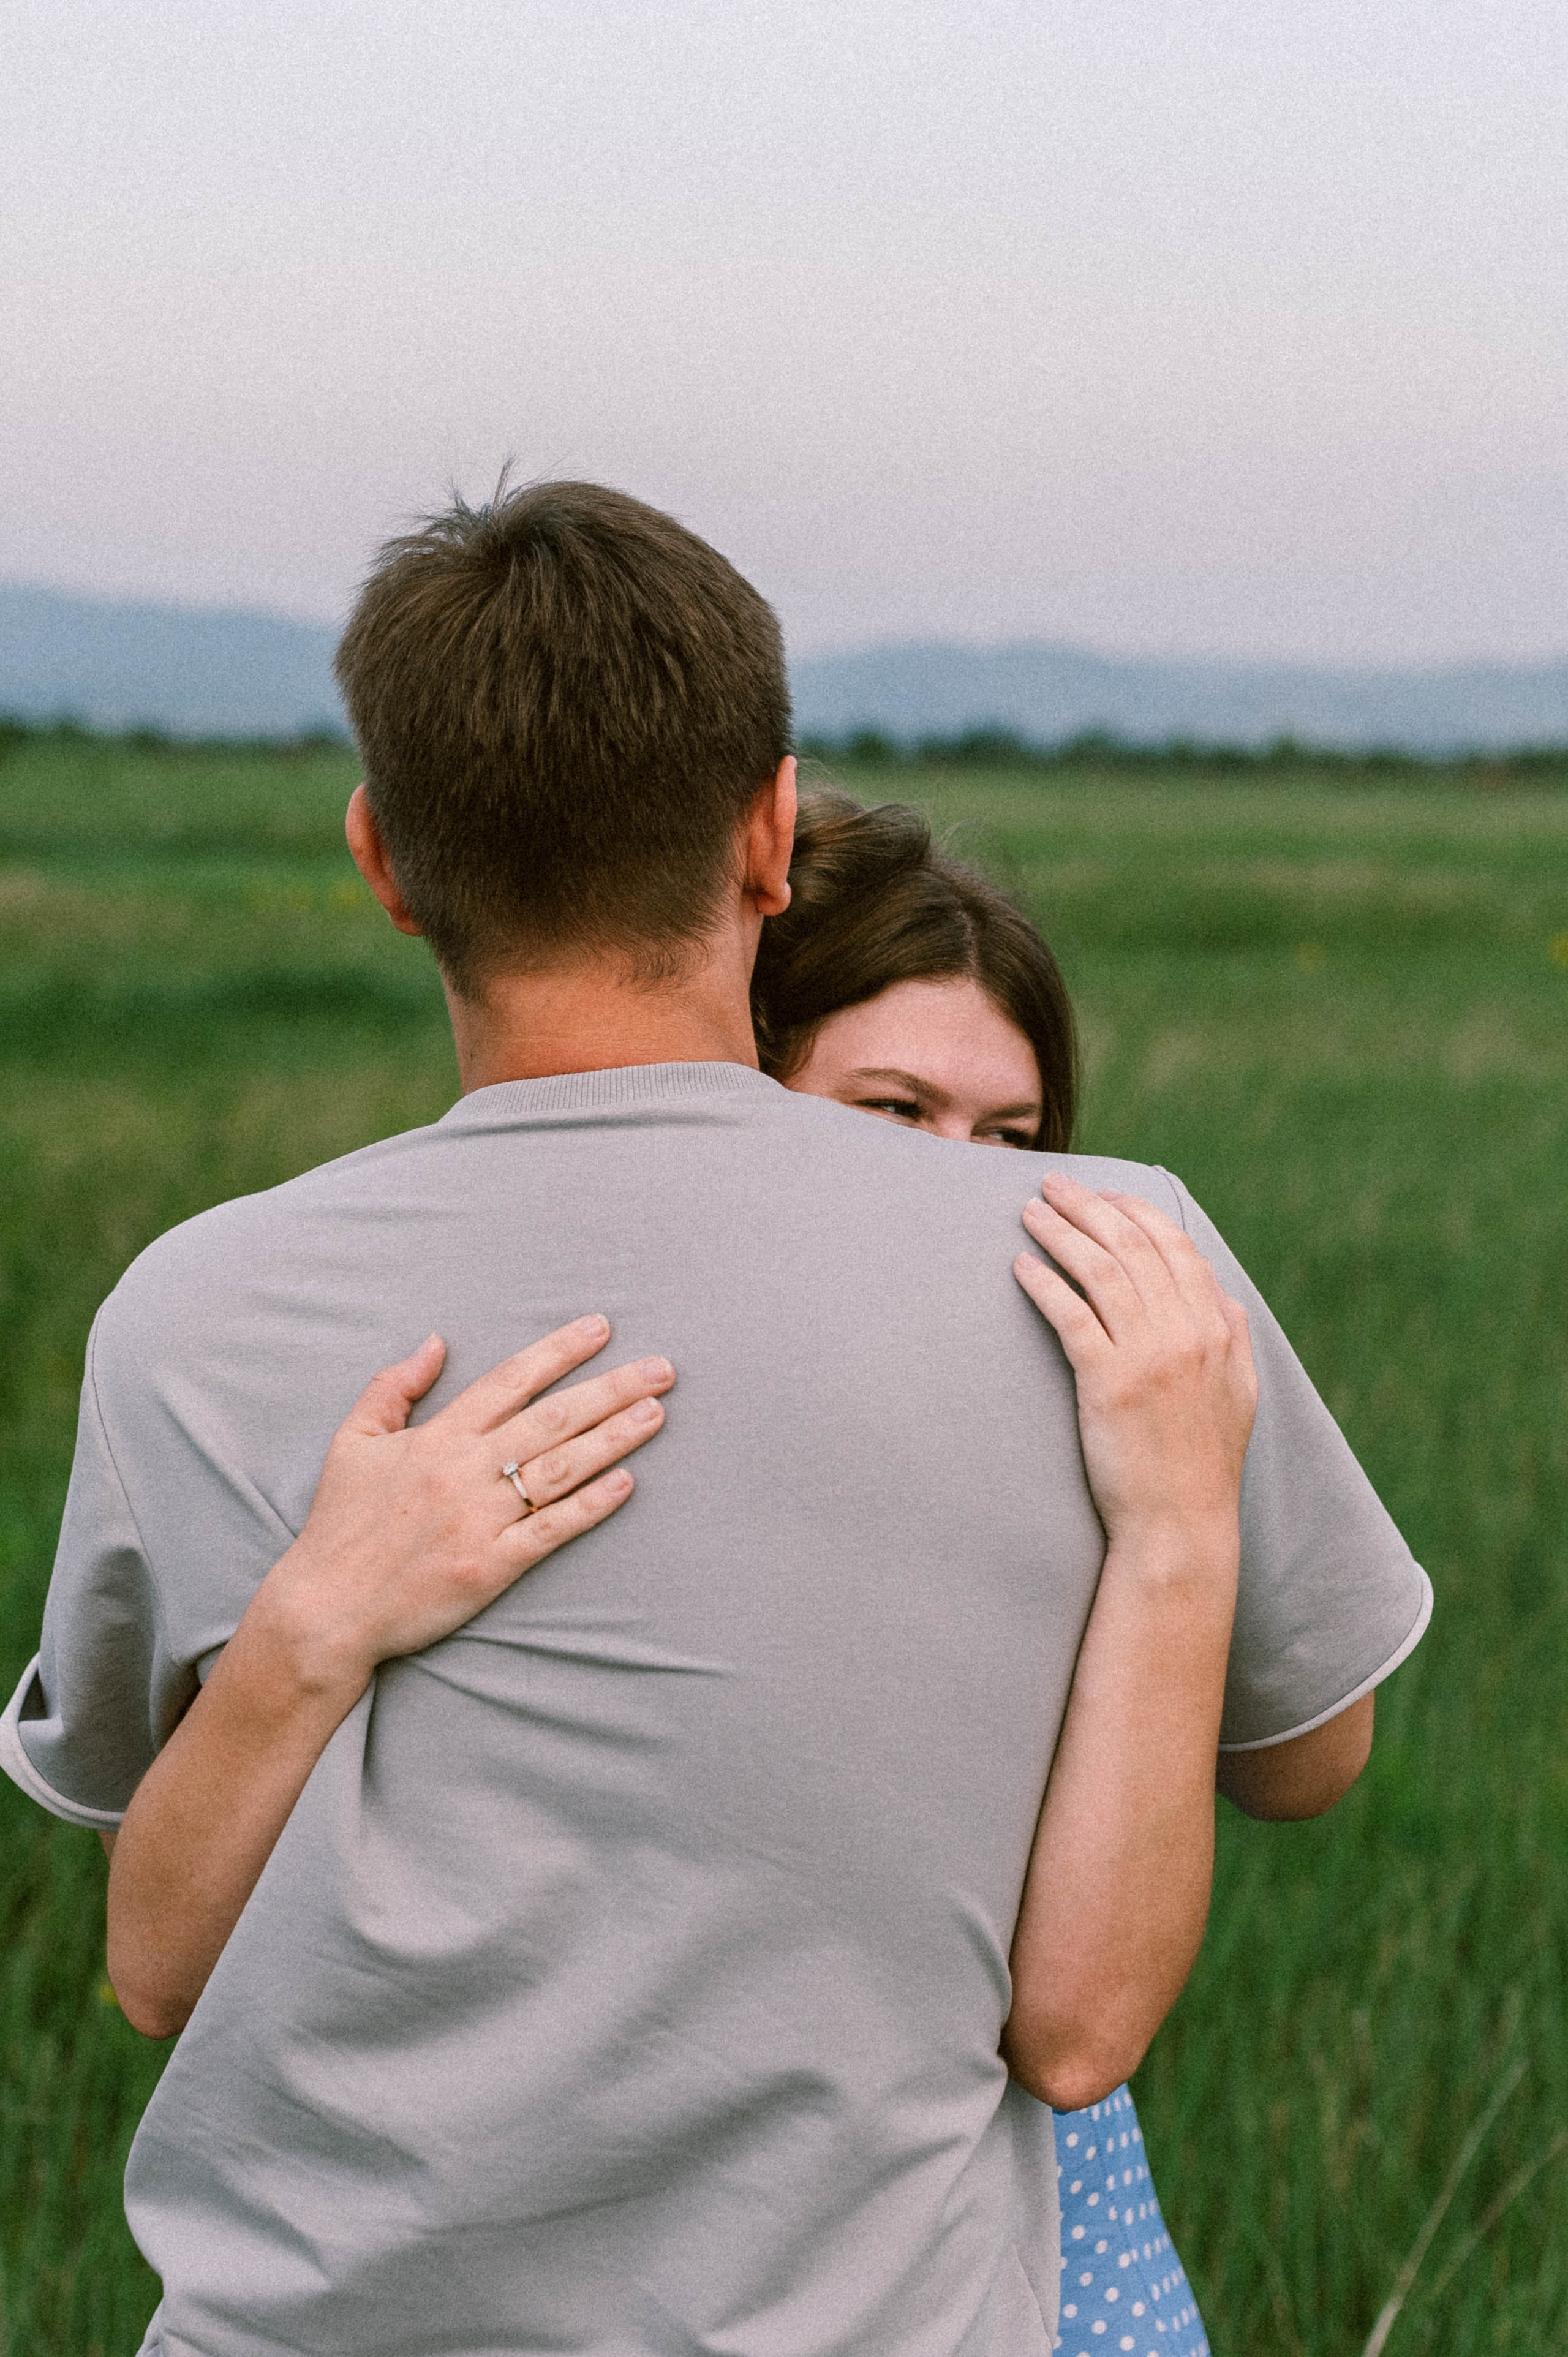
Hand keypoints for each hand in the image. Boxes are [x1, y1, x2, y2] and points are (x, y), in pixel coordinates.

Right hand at [252, 1316, 673, 1699]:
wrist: (326, 1609)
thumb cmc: (340, 1525)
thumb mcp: (352, 1441)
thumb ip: (392, 1387)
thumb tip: (435, 1341)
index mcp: (436, 1438)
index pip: (509, 1380)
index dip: (559, 1351)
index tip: (602, 1328)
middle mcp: (463, 1471)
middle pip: (551, 1418)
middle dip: (611, 1388)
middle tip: (663, 1368)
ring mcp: (480, 1520)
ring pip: (560, 1468)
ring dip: (613, 1438)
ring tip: (657, 1413)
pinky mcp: (490, 1567)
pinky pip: (551, 1530)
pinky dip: (591, 1506)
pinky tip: (626, 1484)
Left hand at [1013, 1173, 1256, 1549]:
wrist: (1180, 1523)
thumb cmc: (1203, 1463)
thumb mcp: (1239, 1392)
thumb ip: (1232, 1337)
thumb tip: (1221, 1296)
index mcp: (1217, 1328)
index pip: (1175, 1247)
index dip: (1135, 1211)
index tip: (1104, 1194)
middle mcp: (1187, 1332)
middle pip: (1133, 1246)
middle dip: (1089, 1206)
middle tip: (1053, 1183)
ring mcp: (1149, 1355)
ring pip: (1101, 1270)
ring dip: (1061, 1232)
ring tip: (1030, 1212)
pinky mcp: (1109, 1382)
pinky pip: (1072, 1315)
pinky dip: (1045, 1283)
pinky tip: (1022, 1265)